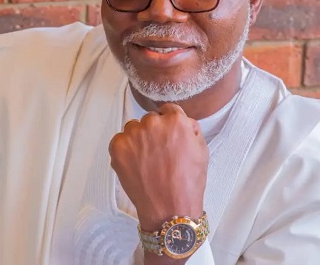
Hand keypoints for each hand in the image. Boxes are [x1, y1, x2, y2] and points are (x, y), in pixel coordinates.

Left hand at [109, 103, 208, 230]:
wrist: (170, 210)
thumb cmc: (187, 183)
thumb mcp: (202, 150)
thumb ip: (191, 128)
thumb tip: (183, 121)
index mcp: (175, 120)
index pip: (168, 109)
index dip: (169, 122)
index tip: (167, 132)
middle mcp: (153, 123)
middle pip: (150, 119)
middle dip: (154, 131)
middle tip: (159, 151)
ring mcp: (133, 135)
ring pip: (134, 128)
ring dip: (138, 138)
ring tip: (147, 160)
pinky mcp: (118, 147)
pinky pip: (120, 140)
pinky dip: (125, 149)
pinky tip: (136, 164)